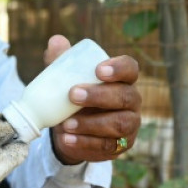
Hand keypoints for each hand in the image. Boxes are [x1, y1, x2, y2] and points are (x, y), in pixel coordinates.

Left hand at [43, 35, 141, 163]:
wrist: (70, 130)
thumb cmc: (73, 97)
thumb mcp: (65, 79)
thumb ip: (61, 61)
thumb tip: (56, 40)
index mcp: (122, 79)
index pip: (130, 69)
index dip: (119, 68)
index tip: (98, 70)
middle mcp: (132, 101)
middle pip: (125, 96)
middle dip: (99, 96)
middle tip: (72, 94)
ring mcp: (130, 125)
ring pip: (119, 124)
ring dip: (91, 124)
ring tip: (66, 124)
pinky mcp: (120, 146)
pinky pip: (107, 146)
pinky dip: (86, 143)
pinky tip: (68, 139)